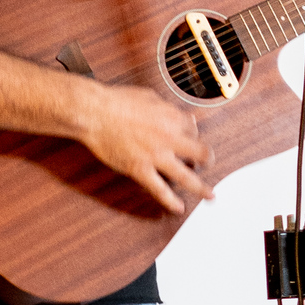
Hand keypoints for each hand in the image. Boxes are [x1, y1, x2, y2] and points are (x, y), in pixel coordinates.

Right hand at [81, 82, 214, 216]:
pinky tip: (178, 208)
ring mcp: (156, 156)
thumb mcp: (150, 96)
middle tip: (208, 164)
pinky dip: (170, 201)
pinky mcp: (140, 170)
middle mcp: (170, 137)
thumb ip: (166, 108)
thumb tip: (177, 114)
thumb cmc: (117, 101)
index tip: (190, 137)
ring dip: (200, 187)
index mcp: (172, 117)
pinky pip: (159, 190)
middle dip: (207, 159)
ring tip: (209, 195)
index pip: (193, 129)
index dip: (192, 134)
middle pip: (200, 152)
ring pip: (186, 176)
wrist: (95, 113)